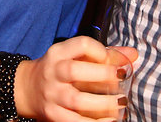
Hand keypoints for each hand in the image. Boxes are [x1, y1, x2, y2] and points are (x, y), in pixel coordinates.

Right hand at [13, 36, 137, 120]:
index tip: (112, 60)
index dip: (100, 51)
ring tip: (120, 103)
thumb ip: (104, 54)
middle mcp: (52, 71)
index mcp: (59, 53)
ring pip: (76, 100)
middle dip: (102, 74)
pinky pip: (73, 121)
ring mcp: (51, 94)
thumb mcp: (75, 56)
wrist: (27, 88)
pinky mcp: (52, 114)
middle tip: (121, 79)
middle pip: (74, 70)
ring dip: (103, 103)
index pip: (81, 44)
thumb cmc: (59, 69)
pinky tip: (109, 120)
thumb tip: (133, 54)